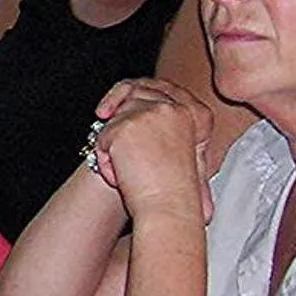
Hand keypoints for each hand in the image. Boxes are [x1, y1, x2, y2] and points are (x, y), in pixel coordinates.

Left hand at [90, 78, 212, 222]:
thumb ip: (174, 128)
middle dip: (119, 121)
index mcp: (192, 112)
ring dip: (115, 147)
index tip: (115, 109)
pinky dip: (106, 161)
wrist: (168, 208)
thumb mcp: (185, 152)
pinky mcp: (124, 127)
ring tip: (131, 171)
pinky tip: (121, 176)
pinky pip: (103, 139)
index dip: (132, 95)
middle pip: (130, 97)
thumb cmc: (177, 190)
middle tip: (122, 150)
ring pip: (115, 121)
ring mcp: (147, 115)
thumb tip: (161, 112)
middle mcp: (171, 108)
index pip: (156, 87)